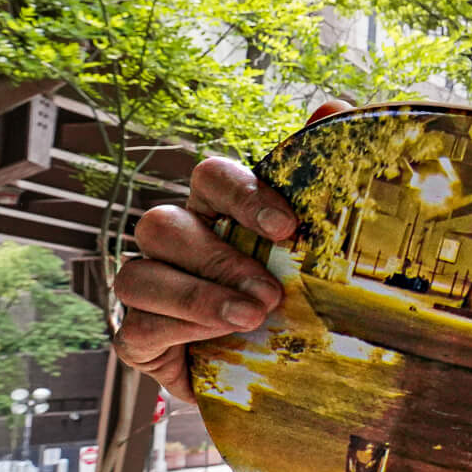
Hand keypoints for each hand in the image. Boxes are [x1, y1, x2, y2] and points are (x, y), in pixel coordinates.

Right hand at [110, 99, 350, 396]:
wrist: (277, 366)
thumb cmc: (294, 294)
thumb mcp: (317, 243)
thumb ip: (321, 173)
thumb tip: (335, 105)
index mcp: (215, 209)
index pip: (210, 176)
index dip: (243, 196)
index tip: (289, 228)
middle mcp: (175, 240)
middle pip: (163, 224)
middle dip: (219, 259)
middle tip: (272, 292)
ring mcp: (149, 287)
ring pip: (139, 275)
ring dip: (197, 297)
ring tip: (251, 318)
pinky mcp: (138, 336)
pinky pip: (137, 326)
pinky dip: (177, 331)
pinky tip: (217, 340)